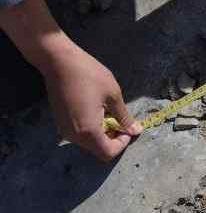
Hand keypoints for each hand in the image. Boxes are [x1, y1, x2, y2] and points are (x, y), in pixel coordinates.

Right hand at [0, 0, 140, 160]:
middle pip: (98, 150)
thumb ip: (124, 117)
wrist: (59, 62)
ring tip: (111, 112)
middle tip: (122, 119)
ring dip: (103, 133)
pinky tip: (98, 110)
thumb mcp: (113, 95)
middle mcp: (73, 136)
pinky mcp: (61, 123)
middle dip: (114, 139)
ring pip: (89, 142)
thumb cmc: (90, 75)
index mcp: (88, 131)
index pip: (108, 153)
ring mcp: (64, 130)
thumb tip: (135, 131)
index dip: (122, 143)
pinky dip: (93, 128)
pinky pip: (80, 134)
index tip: (129, 127)